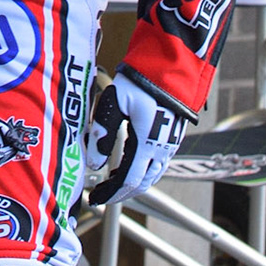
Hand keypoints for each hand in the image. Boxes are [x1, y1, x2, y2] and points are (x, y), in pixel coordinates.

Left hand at [86, 69, 188, 205]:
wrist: (171, 66)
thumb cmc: (142, 81)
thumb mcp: (115, 102)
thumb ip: (103, 132)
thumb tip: (94, 163)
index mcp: (147, 144)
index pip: (128, 181)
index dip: (111, 193)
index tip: (96, 199)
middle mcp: (161, 149)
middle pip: (141, 183)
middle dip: (120, 193)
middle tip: (101, 194)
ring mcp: (169, 145)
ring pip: (151, 176)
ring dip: (131, 183)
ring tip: (111, 182)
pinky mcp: (172, 138)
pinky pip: (157, 165)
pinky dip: (141, 172)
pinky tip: (128, 165)